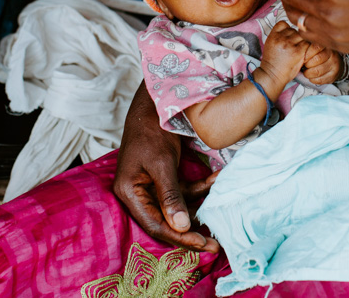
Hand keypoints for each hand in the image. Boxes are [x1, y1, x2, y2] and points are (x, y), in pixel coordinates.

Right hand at [114, 83, 219, 252]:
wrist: (154, 105)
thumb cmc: (151, 131)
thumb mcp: (162, 164)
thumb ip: (170, 196)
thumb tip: (181, 227)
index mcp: (129, 192)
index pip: (155, 224)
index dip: (178, 237)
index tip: (202, 243)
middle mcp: (138, 193)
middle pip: (165, 221)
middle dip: (190, 232)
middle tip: (214, 244)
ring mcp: (150, 185)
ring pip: (176, 207)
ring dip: (198, 210)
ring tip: (219, 220)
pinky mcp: (163, 177)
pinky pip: (183, 190)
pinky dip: (200, 187)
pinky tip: (217, 179)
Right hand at [259, 20, 308, 86]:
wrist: (271, 76)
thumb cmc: (272, 62)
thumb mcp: (270, 45)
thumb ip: (279, 36)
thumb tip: (291, 30)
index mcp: (272, 36)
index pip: (283, 23)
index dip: (287, 29)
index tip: (287, 38)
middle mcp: (280, 38)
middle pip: (294, 30)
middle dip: (295, 37)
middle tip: (294, 47)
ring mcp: (289, 44)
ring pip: (301, 36)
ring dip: (302, 42)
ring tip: (299, 51)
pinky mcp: (297, 51)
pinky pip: (307, 43)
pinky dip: (307, 48)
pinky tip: (303, 53)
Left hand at [302, 44, 341, 83]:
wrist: (334, 64)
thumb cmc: (320, 56)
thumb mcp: (314, 49)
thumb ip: (307, 48)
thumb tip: (297, 52)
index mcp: (326, 46)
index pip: (316, 47)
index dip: (307, 53)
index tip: (303, 58)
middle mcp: (332, 55)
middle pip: (317, 59)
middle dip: (307, 64)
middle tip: (305, 65)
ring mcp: (335, 65)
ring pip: (317, 71)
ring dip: (308, 73)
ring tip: (307, 72)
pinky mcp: (334, 76)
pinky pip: (320, 80)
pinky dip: (313, 80)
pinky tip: (312, 77)